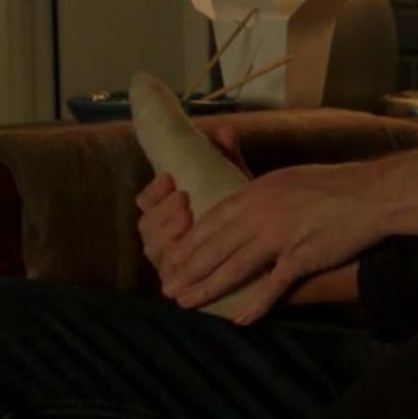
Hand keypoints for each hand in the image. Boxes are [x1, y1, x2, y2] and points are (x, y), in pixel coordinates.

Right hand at [136, 128, 247, 283]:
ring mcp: (173, 264)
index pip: (147, 202)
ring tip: (188, 221)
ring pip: (155, 252)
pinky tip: (194, 259)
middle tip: (183, 200)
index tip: (170, 179)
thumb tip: (223, 132)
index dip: (154, 192)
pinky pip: (172, 279)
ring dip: (167, 236)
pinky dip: (178, 268)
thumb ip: (228, 161)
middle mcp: (167, 239)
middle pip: (146, 228)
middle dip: (161, 213)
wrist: (271, 257)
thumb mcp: (239, 187)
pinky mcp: (185, 286)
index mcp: (171, 213)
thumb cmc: (249, 219)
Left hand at [159, 158, 385, 324]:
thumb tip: (235, 203)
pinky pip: (272, 285)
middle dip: (187, 269)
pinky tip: (238, 319)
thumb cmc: (333, 185)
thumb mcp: (287, 177)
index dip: (188, 243)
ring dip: (207, 287)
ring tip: (186, 302)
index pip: (211, 220)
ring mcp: (281, 235)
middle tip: (168, 288)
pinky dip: (255, 304)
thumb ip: (257, 189)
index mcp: (257, 192)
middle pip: (215, 246)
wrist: (373, 194)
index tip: (171, 258)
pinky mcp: (302, 255)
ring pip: (234, 267)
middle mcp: (263, 213)